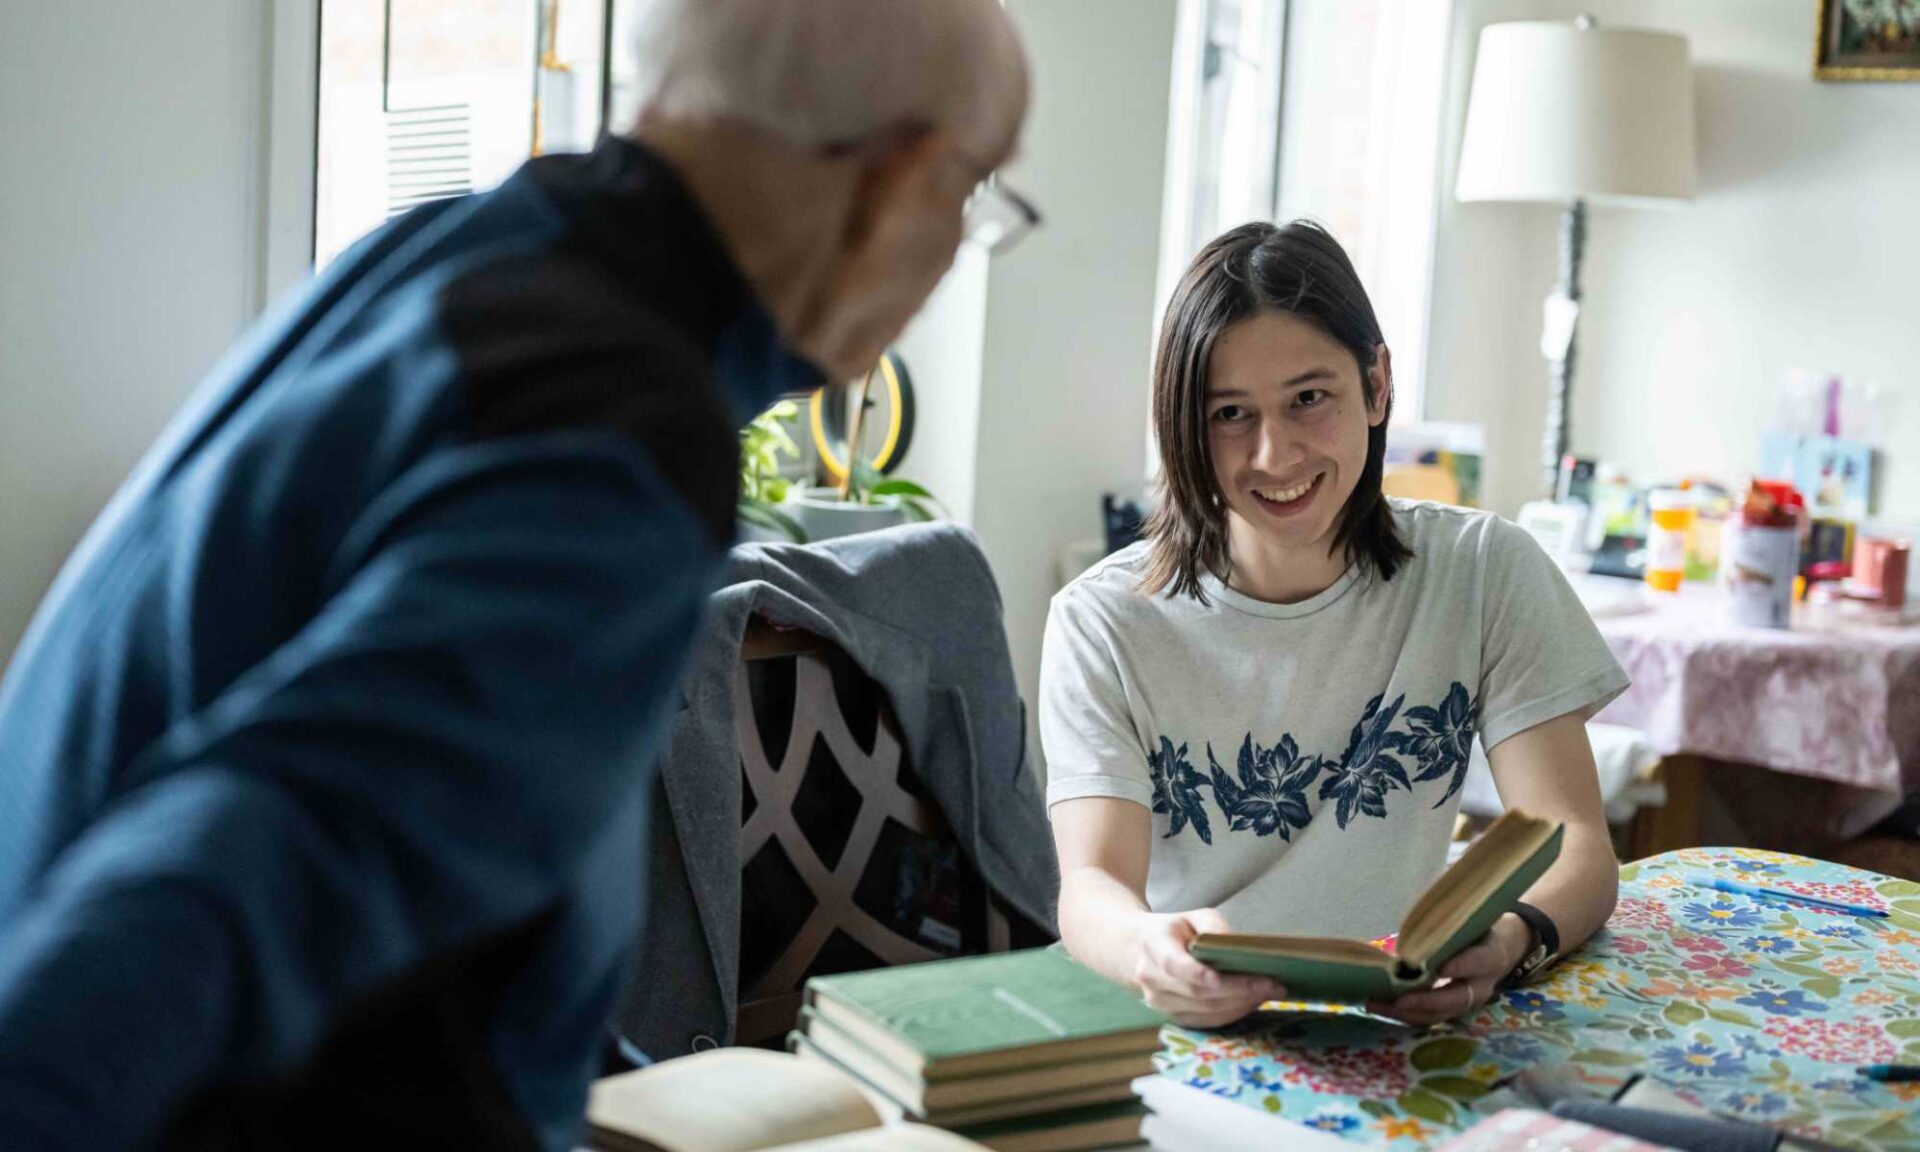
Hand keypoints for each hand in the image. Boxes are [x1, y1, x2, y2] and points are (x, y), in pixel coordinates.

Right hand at [1131, 907, 1283, 1028]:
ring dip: (1240, 1004)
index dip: (1198, 974)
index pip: (1174, 964)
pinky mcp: (1173, 1017)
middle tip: (1272, 984)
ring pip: (1205, 1010)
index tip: (1223, 978)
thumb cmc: (1172, 931)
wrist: (1136, 952)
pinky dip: (1233, 1013)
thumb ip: (1211, 924)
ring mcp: (1160, 1003)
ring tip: (1270, 992)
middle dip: (1238, 990)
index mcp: (1153, 946)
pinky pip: (1207, 1021)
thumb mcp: (1190, 916)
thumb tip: (1234, 944)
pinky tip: (1252, 1002)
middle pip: (1198, 991)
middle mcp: (1152, 979)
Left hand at [1369, 913, 1528, 1026]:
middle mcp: (1481, 986)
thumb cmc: (1473, 931)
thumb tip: (1414, 931)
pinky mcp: (1450, 1012)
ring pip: (1439, 1015)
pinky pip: (1427, 1018)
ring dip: (1407, 1013)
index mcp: (1490, 957)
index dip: (1461, 966)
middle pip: (1457, 1000)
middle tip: (1400, 1000)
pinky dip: (1402, 1015)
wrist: (1492, 952)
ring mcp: (1466, 1004)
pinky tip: (1378, 1005)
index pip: (1479, 962)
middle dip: (1427, 1002)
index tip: (1441, 968)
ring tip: (1376, 1004)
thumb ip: (1448, 929)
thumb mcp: (1467, 924)